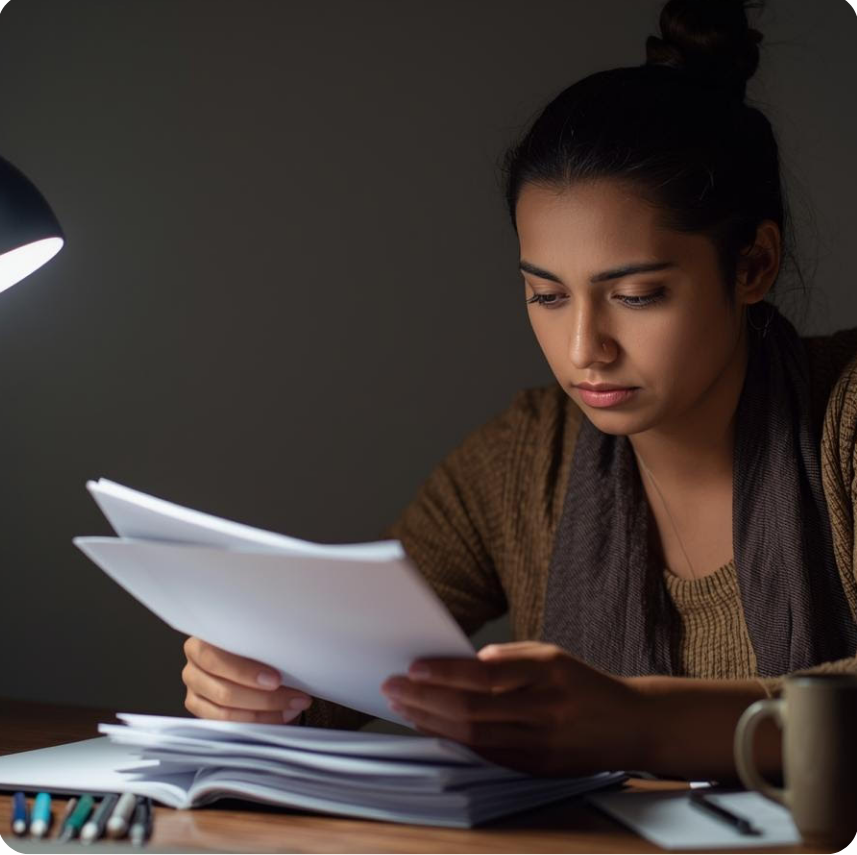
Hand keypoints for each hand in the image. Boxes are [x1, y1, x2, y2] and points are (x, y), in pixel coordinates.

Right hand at [182, 637, 312, 723]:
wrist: (253, 660)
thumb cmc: (256, 645)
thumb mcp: (259, 639)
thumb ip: (264, 645)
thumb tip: (290, 656)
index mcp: (204, 639)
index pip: (217, 658)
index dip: (246, 672)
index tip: (276, 680)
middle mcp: (194, 664)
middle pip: (224, 690)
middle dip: (263, 698)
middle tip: (293, 697)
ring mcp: (195, 688)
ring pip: (226, 709)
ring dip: (264, 712)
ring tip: (292, 707)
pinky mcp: (199, 707)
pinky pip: (225, 723)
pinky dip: (255, 722)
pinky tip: (278, 716)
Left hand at [380, 641, 645, 774]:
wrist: (629, 724)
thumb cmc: (580, 682)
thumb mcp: (550, 655)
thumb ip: (506, 658)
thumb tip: (458, 664)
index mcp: (550, 672)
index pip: (488, 675)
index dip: (447, 672)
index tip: (413, 666)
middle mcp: (546, 709)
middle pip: (474, 709)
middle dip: (426, 698)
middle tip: (392, 686)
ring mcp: (542, 744)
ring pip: (475, 736)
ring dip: (431, 720)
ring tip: (402, 705)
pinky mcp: (537, 767)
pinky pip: (486, 754)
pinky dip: (453, 739)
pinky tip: (431, 725)